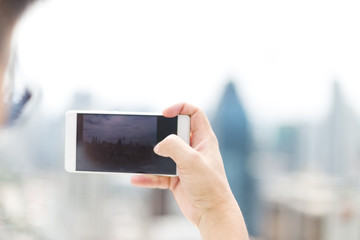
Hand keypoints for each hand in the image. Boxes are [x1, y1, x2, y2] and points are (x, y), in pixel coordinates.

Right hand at [131, 103, 248, 239]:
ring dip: (152, 157)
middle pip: (174, 131)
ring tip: (140, 158)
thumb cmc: (210, 186)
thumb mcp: (192, 161)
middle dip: (161, 133)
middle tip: (150, 136)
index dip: (180, 108)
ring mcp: (184, 164)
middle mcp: (194, 149)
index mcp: (204, 139)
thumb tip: (159, 145)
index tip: (165, 113)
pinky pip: (158, 174)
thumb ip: (174, 146)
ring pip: (164, 153)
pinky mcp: (176, 178)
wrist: (212, 214)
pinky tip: (137, 179)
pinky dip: (148, 177)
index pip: (194, 113)